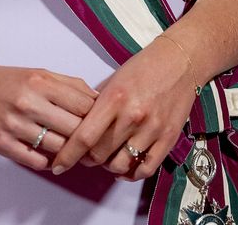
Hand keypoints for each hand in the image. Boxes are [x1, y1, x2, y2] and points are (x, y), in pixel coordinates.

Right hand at [0, 63, 98, 170]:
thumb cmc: (4, 81)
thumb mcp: (37, 73)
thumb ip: (68, 84)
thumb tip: (98, 99)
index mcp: (41, 80)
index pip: (84, 104)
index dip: (98, 117)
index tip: (102, 125)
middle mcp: (28, 100)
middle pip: (74, 128)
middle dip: (87, 139)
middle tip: (92, 145)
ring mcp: (14, 123)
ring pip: (58, 147)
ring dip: (68, 153)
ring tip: (71, 152)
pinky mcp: (1, 142)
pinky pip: (35, 160)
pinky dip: (46, 162)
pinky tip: (47, 156)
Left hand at [49, 35, 197, 181]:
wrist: (180, 61)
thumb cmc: (144, 67)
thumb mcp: (114, 78)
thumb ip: (96, 102)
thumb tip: (78, 125)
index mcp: (115, 98)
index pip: (85, 136)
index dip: (68, 155)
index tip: (57, 165)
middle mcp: (132, 116)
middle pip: (100, 154)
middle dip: (87, 159)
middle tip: (85, 155)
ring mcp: (152, 129)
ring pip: (120, 164)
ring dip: (108, 166)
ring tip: (106, 158)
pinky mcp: (168, 139)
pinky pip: (146, 169)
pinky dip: (131, 174)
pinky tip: (125, 168)